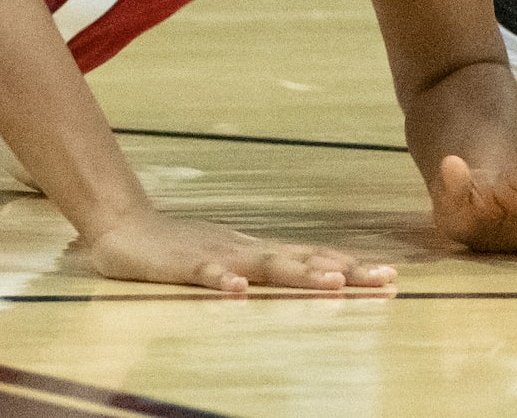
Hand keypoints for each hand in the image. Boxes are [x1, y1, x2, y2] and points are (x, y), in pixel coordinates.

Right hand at [79, 212, 397, 293]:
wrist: (125, 225)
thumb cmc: (184, 248)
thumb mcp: (233, 260)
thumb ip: (269, 270)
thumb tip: (319, 278)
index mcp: (260, 253)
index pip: (316, 258)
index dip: (353, 267)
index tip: (392, 277)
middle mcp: (247, 252)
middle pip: (304, 261)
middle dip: (346, 272)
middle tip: (384, 282)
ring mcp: (216, 255)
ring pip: (265, 265)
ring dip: (300, 273)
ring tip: (332, 283)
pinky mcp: (181, 265)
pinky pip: (203, 274)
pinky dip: (221, 281)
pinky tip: (236, 291)